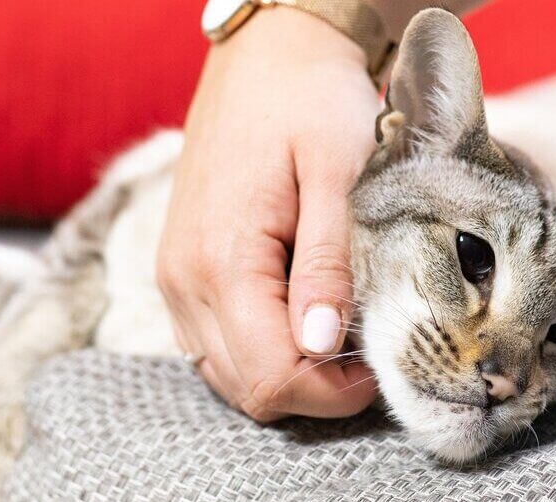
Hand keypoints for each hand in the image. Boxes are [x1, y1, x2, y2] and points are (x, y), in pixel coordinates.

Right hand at [158, 8, 380, 421]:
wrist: (267, 55)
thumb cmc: (312, 102)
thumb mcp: (340, 173)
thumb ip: (329, 263)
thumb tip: (321, 346)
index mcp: (222, 259)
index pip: (271, 377)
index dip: (334, 392)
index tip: (380, 362)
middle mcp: (184, 280)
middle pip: (248, 389)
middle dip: (316, 389)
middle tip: (370, 350)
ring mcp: (175, 279)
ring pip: (229, 376)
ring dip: (289, 372)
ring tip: (342, 330)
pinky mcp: (180, 272)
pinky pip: (215, 346)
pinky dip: (261, 350)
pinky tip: (305, 316)